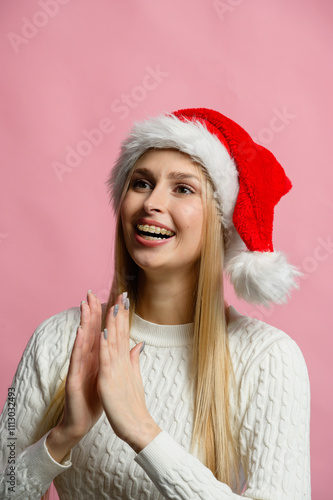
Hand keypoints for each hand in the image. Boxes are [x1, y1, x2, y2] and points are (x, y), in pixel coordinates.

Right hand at [47, 291, 103, 461]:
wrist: (81, 422)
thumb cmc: (94, 399)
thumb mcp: (109, 376)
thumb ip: (118, 358)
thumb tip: (132, 345)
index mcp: (97, 358)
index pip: (102, 331)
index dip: (107, 315)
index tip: (113, 298)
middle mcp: (87, 359)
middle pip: (90, 331)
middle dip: (92, 312)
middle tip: (92, 292)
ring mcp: (79, 368)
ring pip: (82, 341)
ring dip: (84, 322)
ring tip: (85, 305)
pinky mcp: (73, 379)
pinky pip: (76, 360)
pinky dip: (79, 345)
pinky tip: (80, 331)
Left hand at [98, 293, 160, 452]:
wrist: (137, 427)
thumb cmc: (133, 404)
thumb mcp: (133, 377)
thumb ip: (134, 359)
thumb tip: (138, 343)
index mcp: (126, 360)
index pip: (124, 333)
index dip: (124, 315)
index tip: (124, 298)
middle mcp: (122, 361)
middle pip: (120, 332)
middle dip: (120, 312)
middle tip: (122, 292)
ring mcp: (116, 369)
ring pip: (113, 341)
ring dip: (113, 322)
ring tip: (113, 304)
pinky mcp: (109, 380)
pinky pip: (106, 359)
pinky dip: (104, 344)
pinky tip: (103, 330)